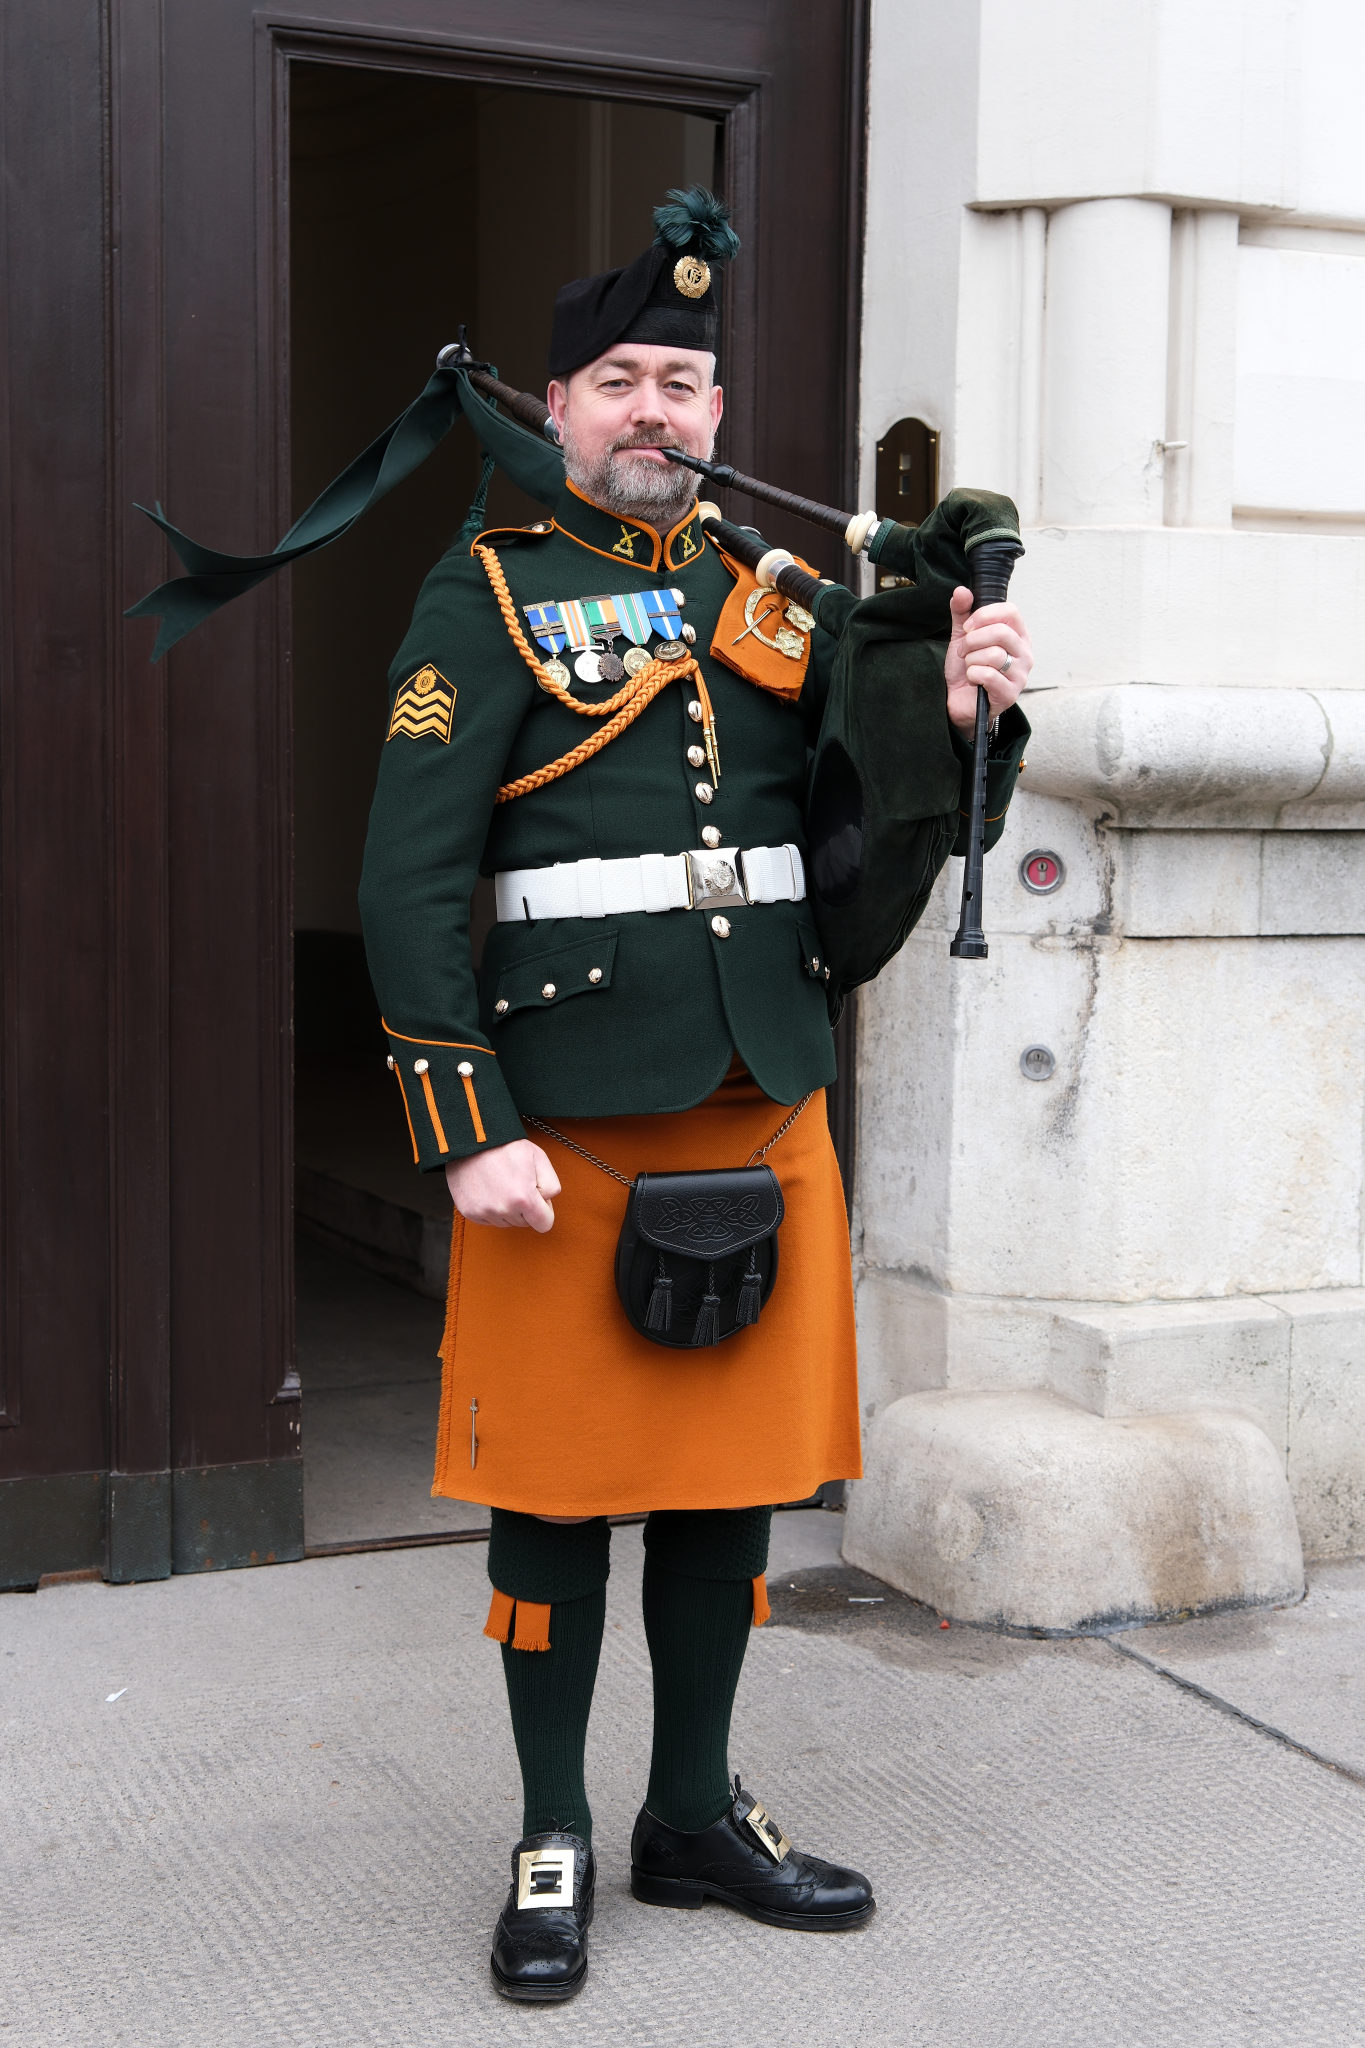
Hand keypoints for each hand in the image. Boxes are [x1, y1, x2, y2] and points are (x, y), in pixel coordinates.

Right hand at [445, 1138, 560, 1231]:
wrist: (471, 1139)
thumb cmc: (506, 1146)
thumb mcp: (539, 1157)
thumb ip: (551, 1185)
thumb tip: (546, 1203)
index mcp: (524, 1198)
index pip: (544, 1224)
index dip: (544, 1210)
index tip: (537, 1196)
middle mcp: (503, 1209)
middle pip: (524, 1222)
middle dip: (525, 1208)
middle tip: (516, 1183)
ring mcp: (484, 1211)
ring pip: (506, 1221)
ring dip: (507, 1208)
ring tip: (501, 1183)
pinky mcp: (469, 1211)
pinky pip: (488, 1219)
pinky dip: (491, 1208)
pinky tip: (489, 1189)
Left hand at [945, 587, 1032, 734]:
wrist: (959, 702)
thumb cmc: (966, 669)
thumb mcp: (962, 637)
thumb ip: (962, 613)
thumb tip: (961, 590)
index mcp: (1018, 635)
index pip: (1011, 611)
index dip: (984, 615)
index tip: (968, 627)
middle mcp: (1025, 653)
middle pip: (1001, 632)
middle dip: (973, 640)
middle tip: (963, 651)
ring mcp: (1020, 675)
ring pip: (993, 654)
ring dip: (971, 660)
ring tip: (969, 667)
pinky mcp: (1010, 694)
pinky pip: (988, 675)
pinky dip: (972, 675)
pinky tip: (972, 680)